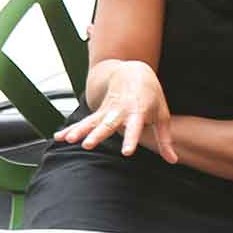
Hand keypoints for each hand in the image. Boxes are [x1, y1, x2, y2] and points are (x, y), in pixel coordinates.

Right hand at [55, 63, 177, 161]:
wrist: (134, 71)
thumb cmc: (152, 96)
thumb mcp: (162, 116)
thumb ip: (165, 140)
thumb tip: (173, 161)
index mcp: (138, 112)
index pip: (134, 128)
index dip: (130, 139)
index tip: (126, 152)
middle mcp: (120, 111)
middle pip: (107, 124)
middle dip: (97, 134)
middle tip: (87, 145)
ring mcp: (107, 110)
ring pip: (92, 121)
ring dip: (79, 130)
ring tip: (68, 140)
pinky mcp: (99, 111)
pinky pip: (84, 121)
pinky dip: (72, 128)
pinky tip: (59, 137)